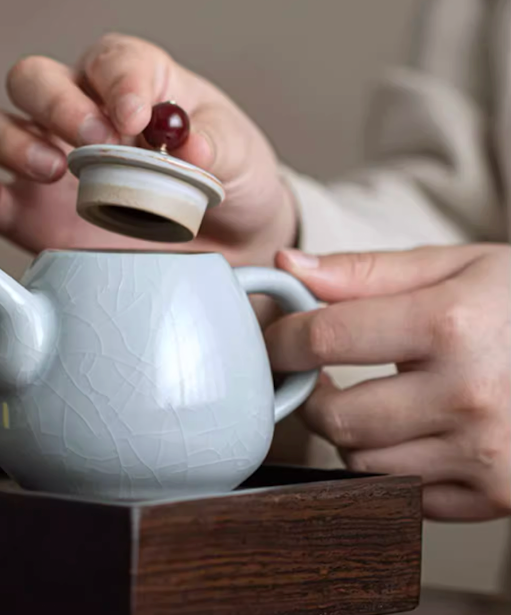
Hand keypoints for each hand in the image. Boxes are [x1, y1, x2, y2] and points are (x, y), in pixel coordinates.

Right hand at [0, 33, 296, 262]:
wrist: (223, 241)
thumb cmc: (228, 179)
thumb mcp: (239, 156)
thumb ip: (216, 144)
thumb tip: (190, 146)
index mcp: (133, 79)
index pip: (111, 60)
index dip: (119, 82)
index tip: (138, 117)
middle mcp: (77, 111)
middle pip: (32, 78)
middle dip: (56, 104)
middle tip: (93, 141)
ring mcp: (45, 160)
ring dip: (10, 142)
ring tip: (53, 172)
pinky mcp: (27, 213)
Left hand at [264, 244, 510, 520]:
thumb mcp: (457, 266)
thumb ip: (365, 271)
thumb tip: (288, 266)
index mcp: (450, 325)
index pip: (326, 339)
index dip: (282, 338)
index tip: (274, 337)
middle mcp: (467, 396)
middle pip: (336, 417)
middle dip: (310, 394)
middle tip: (315, 373)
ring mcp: (485, 455)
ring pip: (363, 463)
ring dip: (350, 432)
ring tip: (372, 397)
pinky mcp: (497, 497)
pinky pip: (407, 496)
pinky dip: (393, 466)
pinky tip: (412, 430)